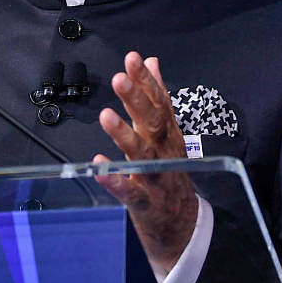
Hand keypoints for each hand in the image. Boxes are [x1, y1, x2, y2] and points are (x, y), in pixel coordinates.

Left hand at [94, 51, 197, 275]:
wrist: (182, 224)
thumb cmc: (169, 171)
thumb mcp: (165, 132)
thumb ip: (157, 97)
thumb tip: (152, 61)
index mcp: (168, 134)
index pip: (159, 102)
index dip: (147, 80)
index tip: (133, 58)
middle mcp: (165, 151)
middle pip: (153, 123)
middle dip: (137, 100)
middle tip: (120, 79)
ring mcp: (156, 177)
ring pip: (142, 154)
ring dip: (124, 135)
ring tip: (106, 116)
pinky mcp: (145, 202)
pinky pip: (129, 191)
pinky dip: (115, 179)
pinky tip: (99, 166)